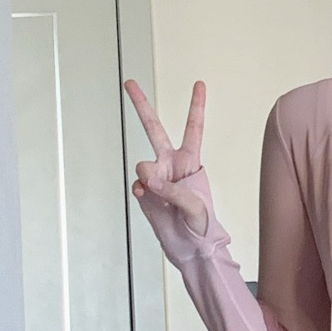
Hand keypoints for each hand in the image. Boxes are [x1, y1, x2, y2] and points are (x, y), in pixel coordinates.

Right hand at [124, 78, 208, 231]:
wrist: (190, 248)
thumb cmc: (202, 226)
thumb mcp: (195, 206)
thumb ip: (172, 189)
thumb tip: (149, 178)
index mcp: (191, 162)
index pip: (194, 129)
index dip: (196, 106)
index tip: (199, 84)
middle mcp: (171, 164)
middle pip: (154, 129)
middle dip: (141, 106)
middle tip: (129, 83)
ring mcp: (157, 177)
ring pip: (143, 166)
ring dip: (150, 179)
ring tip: (159, 194)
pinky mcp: (146, 192)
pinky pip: (138, 184)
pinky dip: (141, 191)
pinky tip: (148, 198)